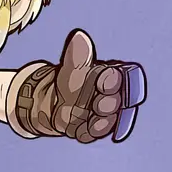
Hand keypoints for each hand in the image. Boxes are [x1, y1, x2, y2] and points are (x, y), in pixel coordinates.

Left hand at [12, 30, 145, 141]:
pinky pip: (92, 134)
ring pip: (107, 122)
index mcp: (110, 79)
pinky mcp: (92, 130)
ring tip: (91, 122)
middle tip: (98, 105)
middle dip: (108, 105)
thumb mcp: (71, 68)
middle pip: (115, 103)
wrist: (54, 101)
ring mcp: (103, 116)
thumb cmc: (70, 81)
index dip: (112, 82)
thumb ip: (78, 56)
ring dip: (100, 123)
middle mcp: (111, 97)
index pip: (118, 79)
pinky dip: (86, 133)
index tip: (103, 83)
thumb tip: (79, 37)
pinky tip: (78, 130)